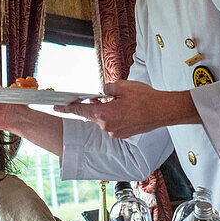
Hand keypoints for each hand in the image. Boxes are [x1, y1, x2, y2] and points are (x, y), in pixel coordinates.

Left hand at [55, 80, 196, 137]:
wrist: (163, 110)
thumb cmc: (144, 97)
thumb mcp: (122, 86)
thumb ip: (107, 88)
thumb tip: (101, 91)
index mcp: (104, 114)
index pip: (80, 110)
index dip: (67, 108)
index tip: (56, 107)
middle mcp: (107, 126)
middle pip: (94, 115)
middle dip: (96, 105)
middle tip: (106, 97)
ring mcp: (115, 132)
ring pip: (104, 119)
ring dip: (108, 110)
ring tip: (125, 102)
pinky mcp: (123, 134)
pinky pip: (113, 124)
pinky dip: (116, 116)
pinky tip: (127, 109)